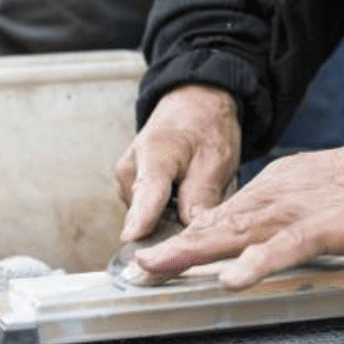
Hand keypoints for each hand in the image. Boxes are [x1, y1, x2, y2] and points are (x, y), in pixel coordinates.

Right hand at [115, 84, 239, 241]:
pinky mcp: (131, 191)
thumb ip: (202, 195)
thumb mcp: (216, 157)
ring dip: (177, 216)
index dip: (142, 218)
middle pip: (150, 216)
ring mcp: (127, 182)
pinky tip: (186, 192)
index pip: (147, 191)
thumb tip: (191, 232)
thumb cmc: (205, 127)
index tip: (133, 237)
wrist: (191, 106)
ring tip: (198, 189)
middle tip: (207, 200)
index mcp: (154, 153)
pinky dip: (172, 210)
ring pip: (152, 218)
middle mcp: (130, 170)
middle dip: (178, 223)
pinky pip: (152, 213)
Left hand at [133, 141, 343, 290]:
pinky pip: (285, 249)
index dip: (182, 239)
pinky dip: (257, 263)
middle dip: (174, 247)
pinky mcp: (322, 228)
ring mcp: (294, 213)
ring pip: (238, 235)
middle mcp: (272, 201)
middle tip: (138, 266)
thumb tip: (238, 240)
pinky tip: (233, 278)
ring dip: (196, 252)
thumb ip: (271, 217)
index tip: (150, 258)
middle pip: (215, 226)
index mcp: (269, 194)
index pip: (217, 219)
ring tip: (161, 267)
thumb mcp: (303, 197)